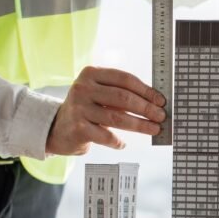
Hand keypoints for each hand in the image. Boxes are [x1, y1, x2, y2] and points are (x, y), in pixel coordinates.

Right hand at [45, 67, 165, 155]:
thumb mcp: (98, 93)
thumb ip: (120, 93)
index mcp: (91, 74)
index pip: (125, 79)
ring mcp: (79, 108)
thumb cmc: (86, 109)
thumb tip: (154, 102)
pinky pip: (106, 136)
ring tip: (154, 129)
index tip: (160, 100)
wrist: (57, 128)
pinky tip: (123, 143)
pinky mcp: (78, 128)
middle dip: (146, 108)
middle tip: (161, 116)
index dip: (146, 90)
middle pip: (123, 97)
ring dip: (139, 125)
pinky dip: (118, 141)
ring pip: (117, 118)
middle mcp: (83, 88)